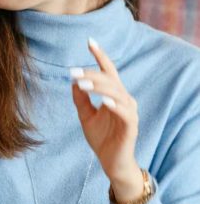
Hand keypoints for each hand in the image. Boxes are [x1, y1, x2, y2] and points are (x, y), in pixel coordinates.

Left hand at [70, 37, 143, 198]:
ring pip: (117, 93)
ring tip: (82, 84)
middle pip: (110, 80)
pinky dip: (115, 105)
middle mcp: (124, 100)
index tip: (90, 41)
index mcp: (114, 95)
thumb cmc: (101, 138)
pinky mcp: (131, 126)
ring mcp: (129, 112)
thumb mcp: (86, 116)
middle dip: (92, 74)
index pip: (108, 71)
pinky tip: (105, 101)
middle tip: (74, 72)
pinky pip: (125, 113)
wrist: (111, 162)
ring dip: (100, 87)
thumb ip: (80, 100)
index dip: (100, 56)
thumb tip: (73, 81)